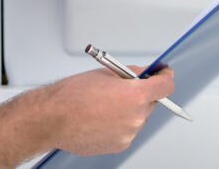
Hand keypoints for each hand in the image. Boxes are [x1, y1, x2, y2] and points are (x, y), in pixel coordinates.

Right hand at [43, 66, 174, 155]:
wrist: (52, 118)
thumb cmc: (72, 95)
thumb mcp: (104, 73)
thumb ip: (130, 73)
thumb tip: (144, 74)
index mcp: (134, 94)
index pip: (165, 86)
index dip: (165, 77)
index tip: (163, 74)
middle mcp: (135, 117)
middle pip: (151, 102)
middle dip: (141, 93)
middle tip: (123, 88)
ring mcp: (128, 134)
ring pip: (137, 117)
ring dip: (128, 110)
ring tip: (104, 105)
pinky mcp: (120, 145)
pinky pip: (127, 130)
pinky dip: (119, 123)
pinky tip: (100, 117)